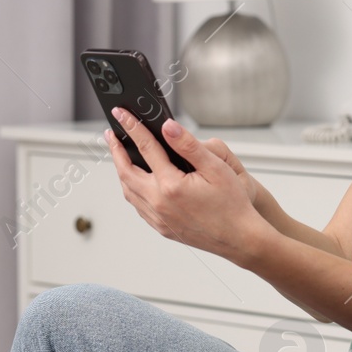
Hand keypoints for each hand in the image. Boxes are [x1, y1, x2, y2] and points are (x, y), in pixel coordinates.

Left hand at [103, 108, 267, 263]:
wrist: (240, 239)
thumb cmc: (232, 204)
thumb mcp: (215, 168)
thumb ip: (188, 145)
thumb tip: (168, 126)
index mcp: (171, 186)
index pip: (146, 148)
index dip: (132, 127)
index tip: (120, 113)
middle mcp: (159, 203)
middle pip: (126, 172)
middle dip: (116, 150)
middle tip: (111, 134)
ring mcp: (158, 218)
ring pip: (129, 191)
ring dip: (122, 171)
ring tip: (120, 155)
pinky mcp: (161, 227)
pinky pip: (138, 206)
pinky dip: (132, 189)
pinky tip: (137, 181)